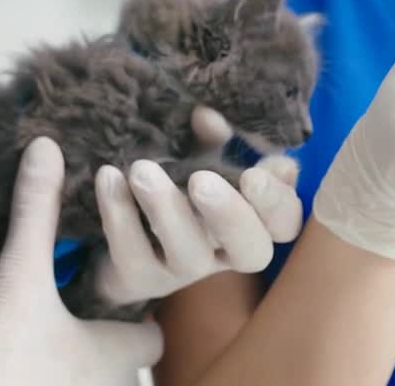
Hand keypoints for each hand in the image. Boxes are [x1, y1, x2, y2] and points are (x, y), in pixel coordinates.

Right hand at [0, 138, 162, 385]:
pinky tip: (27, 374)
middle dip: (111, 347)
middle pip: (128, 367)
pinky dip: (55, 385)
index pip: (153, 337)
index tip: (123, 301)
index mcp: (118, 351)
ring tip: (53, 348)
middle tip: (82, 320)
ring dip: (82, 372)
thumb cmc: (4, 358)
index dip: (142, 319)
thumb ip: (36, 215)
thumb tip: (46, 147)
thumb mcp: (19, 278)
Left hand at [89, 119, 302, 306]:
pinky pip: (132, 254)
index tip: (253, 173)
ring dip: (166, 210)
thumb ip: (213, 140)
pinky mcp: (140, 279)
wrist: (123, 237)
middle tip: (201, 180)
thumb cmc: (179, 190)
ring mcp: (184, 271)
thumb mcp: (204, 160)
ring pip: (188, 254)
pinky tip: (109, 177)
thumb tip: (207, 116)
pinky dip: (119, 215)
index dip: (276, 203)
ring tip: (142, 171)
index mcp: (253, 223)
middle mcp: (226, 252)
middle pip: (252, 252)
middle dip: (230, 216)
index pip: (284, 224)